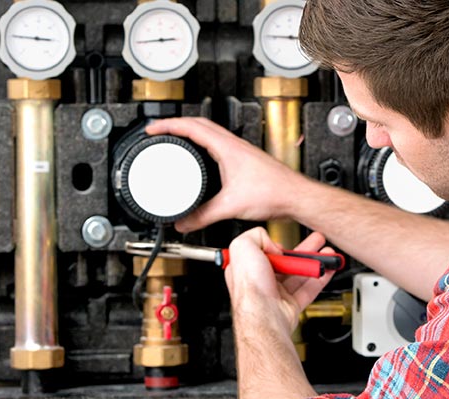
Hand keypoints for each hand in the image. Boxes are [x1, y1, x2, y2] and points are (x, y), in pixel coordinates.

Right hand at [146, 117, 312, 232]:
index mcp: (227, 147)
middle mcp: (235, 145)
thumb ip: (203, 216)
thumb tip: (184, 222)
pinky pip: (219, 145)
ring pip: (211, 134)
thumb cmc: (274, 193)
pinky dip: (205, 146)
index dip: (168, 125)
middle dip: (176, 125)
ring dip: (191, 133)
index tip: (152, 128)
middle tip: (159, 131)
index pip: (191, 126)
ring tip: (175, 140)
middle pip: (199, 124)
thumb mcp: (230, 206)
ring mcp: (241, 152)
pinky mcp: (246, 161)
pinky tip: (202, 160)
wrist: (296, 197)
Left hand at [224, 228, 335, 334]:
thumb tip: (273, 243)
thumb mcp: (243, 247)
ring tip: (328, 254)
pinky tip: (328, 269)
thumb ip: (256, 236)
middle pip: (286, 262)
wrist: (263, 316)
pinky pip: (309, 290)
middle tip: (317, 241)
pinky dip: (321, 279)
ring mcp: (276, 294)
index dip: (274, 245)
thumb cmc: (250, 288)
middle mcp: (260, 281)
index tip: (284, 243)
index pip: (262, 252)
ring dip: (315, 263)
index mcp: (246, 268)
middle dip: (304, 250)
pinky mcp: (290, 305)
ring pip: (299, 275)